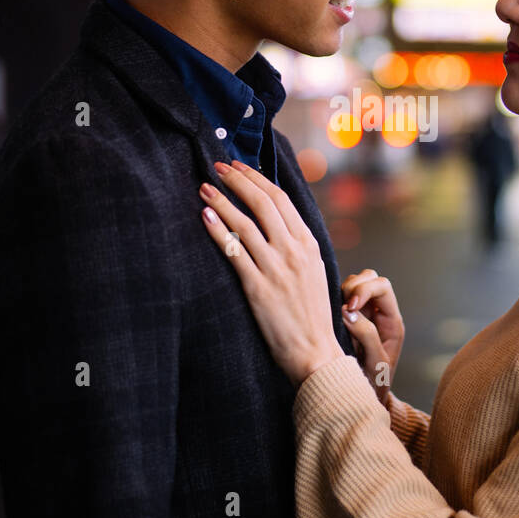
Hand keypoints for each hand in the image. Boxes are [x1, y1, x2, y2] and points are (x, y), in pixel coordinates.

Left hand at [198, 160, 343, 385]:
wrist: (315, 351)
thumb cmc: (311, 314)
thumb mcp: (314, 271)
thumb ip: (298, 245)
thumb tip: (276, 222)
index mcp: (309, 244)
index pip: (281, 199)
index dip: (256, 178)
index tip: (238, 167)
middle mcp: (294, 251)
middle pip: (263, 203)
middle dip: (237, 180)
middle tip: (217, 166)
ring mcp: (277, 268)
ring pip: (246, 223)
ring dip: (222, 201)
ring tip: (203, 187)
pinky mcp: (258, 287)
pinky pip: (234, 252)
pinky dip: (218, 230)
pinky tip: (205, 216)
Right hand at [342, 269, 403, 407]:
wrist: (364, 398)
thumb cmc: (374, 384)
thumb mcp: (375, 364)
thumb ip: (367, 337)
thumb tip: (349, 312)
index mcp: (392, 322)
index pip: (383, 287)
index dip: (365, 289)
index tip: (350, 306)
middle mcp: (379, 314)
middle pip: (370, 278)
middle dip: (354, 286)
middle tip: (343, 308)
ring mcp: (363, 315)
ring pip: (354, 285)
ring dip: (343, 293)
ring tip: (336, 313)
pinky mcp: (348, 320)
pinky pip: (341, 298)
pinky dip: (334, 300)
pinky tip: (329, 314)